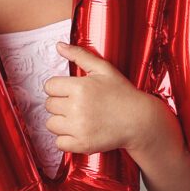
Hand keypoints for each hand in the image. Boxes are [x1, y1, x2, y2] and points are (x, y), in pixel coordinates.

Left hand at [44, 42, 161, 154]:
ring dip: (60, 121)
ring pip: (51, 124)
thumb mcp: (103, 68)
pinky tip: (78, 131)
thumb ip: (79, 55)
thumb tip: (58, 45)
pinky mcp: (83, 145)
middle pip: (49, 105)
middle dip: (60, 103)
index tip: (70, 91)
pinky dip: (66, 139)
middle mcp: (77, 108)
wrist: (140, 120)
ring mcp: (79, 128)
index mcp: (80, 87)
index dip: (58, 87)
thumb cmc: (122, 93)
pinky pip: (59, 143)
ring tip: (77, 117)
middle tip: (77, 104)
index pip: (49, 86)